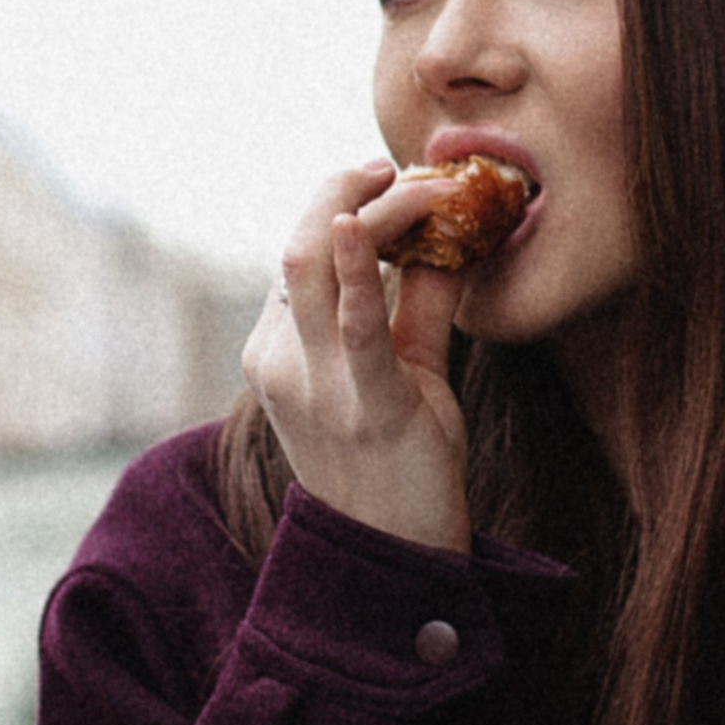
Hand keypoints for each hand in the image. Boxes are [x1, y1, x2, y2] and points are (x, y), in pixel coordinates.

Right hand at [241, 166, 472, 552]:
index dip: (337, 208)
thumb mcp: (405, 369)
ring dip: (365, 212)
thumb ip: (418, 303)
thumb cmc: (399, 465)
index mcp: (275, 354)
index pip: (298, 259)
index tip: (383, 180)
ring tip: (410, 185)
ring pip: (310, 266)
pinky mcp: (365, 406)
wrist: (398, 557)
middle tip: (390, 166)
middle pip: (295, 246)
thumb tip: (449, 236)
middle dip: (339, 191)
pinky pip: (354, 326)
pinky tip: (367, 224)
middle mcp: (280, 365)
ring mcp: (316, 387)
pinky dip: (357, 269)